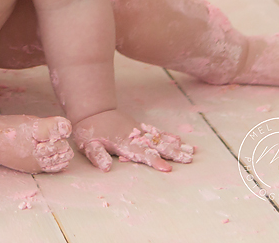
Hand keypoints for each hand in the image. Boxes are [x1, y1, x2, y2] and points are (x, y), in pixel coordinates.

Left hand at [73, 109, 193, 172]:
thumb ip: (97, 155)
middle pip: (156, 145)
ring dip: (175, 146)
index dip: (154, 161)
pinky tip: (179, 141)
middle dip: (172, 153)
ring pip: (159, 139)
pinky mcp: (139, 128)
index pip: (141, 153)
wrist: (92, 109)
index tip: (167, 169)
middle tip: (188, 159)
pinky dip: (168, 136)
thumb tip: (106, 168)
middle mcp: (135, 136)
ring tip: (190, 152)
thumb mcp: (88, 144)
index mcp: (124, 142)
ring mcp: (138, 131)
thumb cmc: (89, 130)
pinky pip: (156, 132)